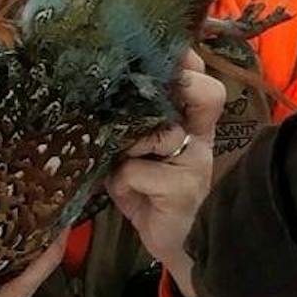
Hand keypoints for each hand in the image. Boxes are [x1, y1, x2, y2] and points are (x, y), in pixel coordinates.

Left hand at [108, 48, 225, 296]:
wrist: (176, 245)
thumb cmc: (151, 193)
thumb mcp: (136, 153)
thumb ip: (125, 127)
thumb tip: (89, 92)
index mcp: (192, 124)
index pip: (201, 82)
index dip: (188, 62)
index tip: (170, 51)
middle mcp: (200, 138)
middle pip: (207, 93)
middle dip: (180, 83)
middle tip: (156, 88)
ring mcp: (195, 162)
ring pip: (161, 132)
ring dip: (132, 145)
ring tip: (124, 160)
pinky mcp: (182, 189)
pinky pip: (136, 172)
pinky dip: (122, 183)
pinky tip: (126, 194)